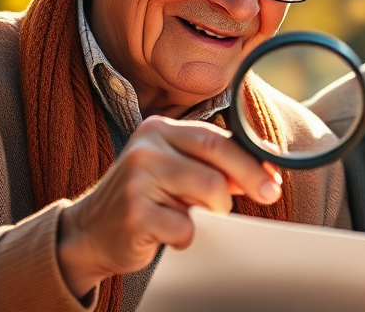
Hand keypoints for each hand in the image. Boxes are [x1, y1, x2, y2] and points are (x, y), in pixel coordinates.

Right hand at [55, 116, 281, 298]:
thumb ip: (216, 164)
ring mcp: (136, 179)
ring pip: (209, 191)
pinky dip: (187, 235)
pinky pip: (186, 226)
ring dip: (215, 212)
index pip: (217, 137)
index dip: (251, 157)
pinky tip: (169, 233)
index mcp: (159, 129)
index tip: (274, 175)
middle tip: (269, 195)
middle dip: (250, 177)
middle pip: (216, 157)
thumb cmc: (146, 199)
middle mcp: (146, 147)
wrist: (90, 232)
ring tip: (197, 216)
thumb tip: (267, 164)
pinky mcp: (134, 214)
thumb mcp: (178, 171)